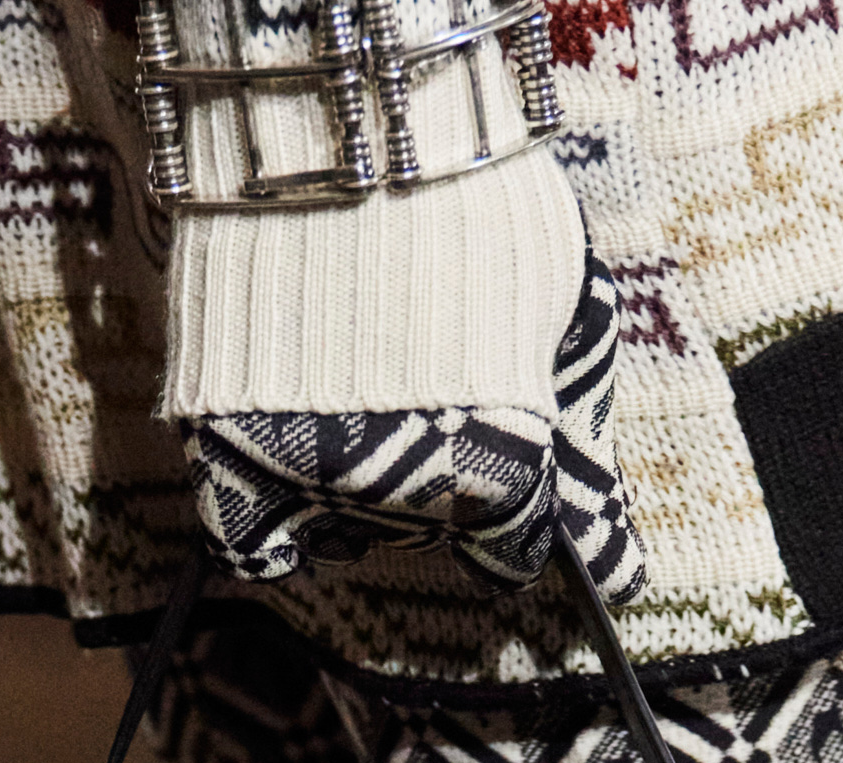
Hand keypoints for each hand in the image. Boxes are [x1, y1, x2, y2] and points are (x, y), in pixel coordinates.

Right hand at [179, 239, 645, 603]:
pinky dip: (271, 524)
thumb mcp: (566, 315)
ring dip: (357, 486)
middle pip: (428, 533)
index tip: (501, 463)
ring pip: (345, 534)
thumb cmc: (476, 203)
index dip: (512, 506)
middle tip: (425, 383)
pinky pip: (249, 541)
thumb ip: (579, 443)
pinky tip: (292, 467)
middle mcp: (407, 490)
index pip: (512, 548)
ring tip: (359, 391)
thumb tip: (614, 564)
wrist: (343, 118)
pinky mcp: (228, 450)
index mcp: (503, 466)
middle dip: (436, 477)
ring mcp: (310, 474)